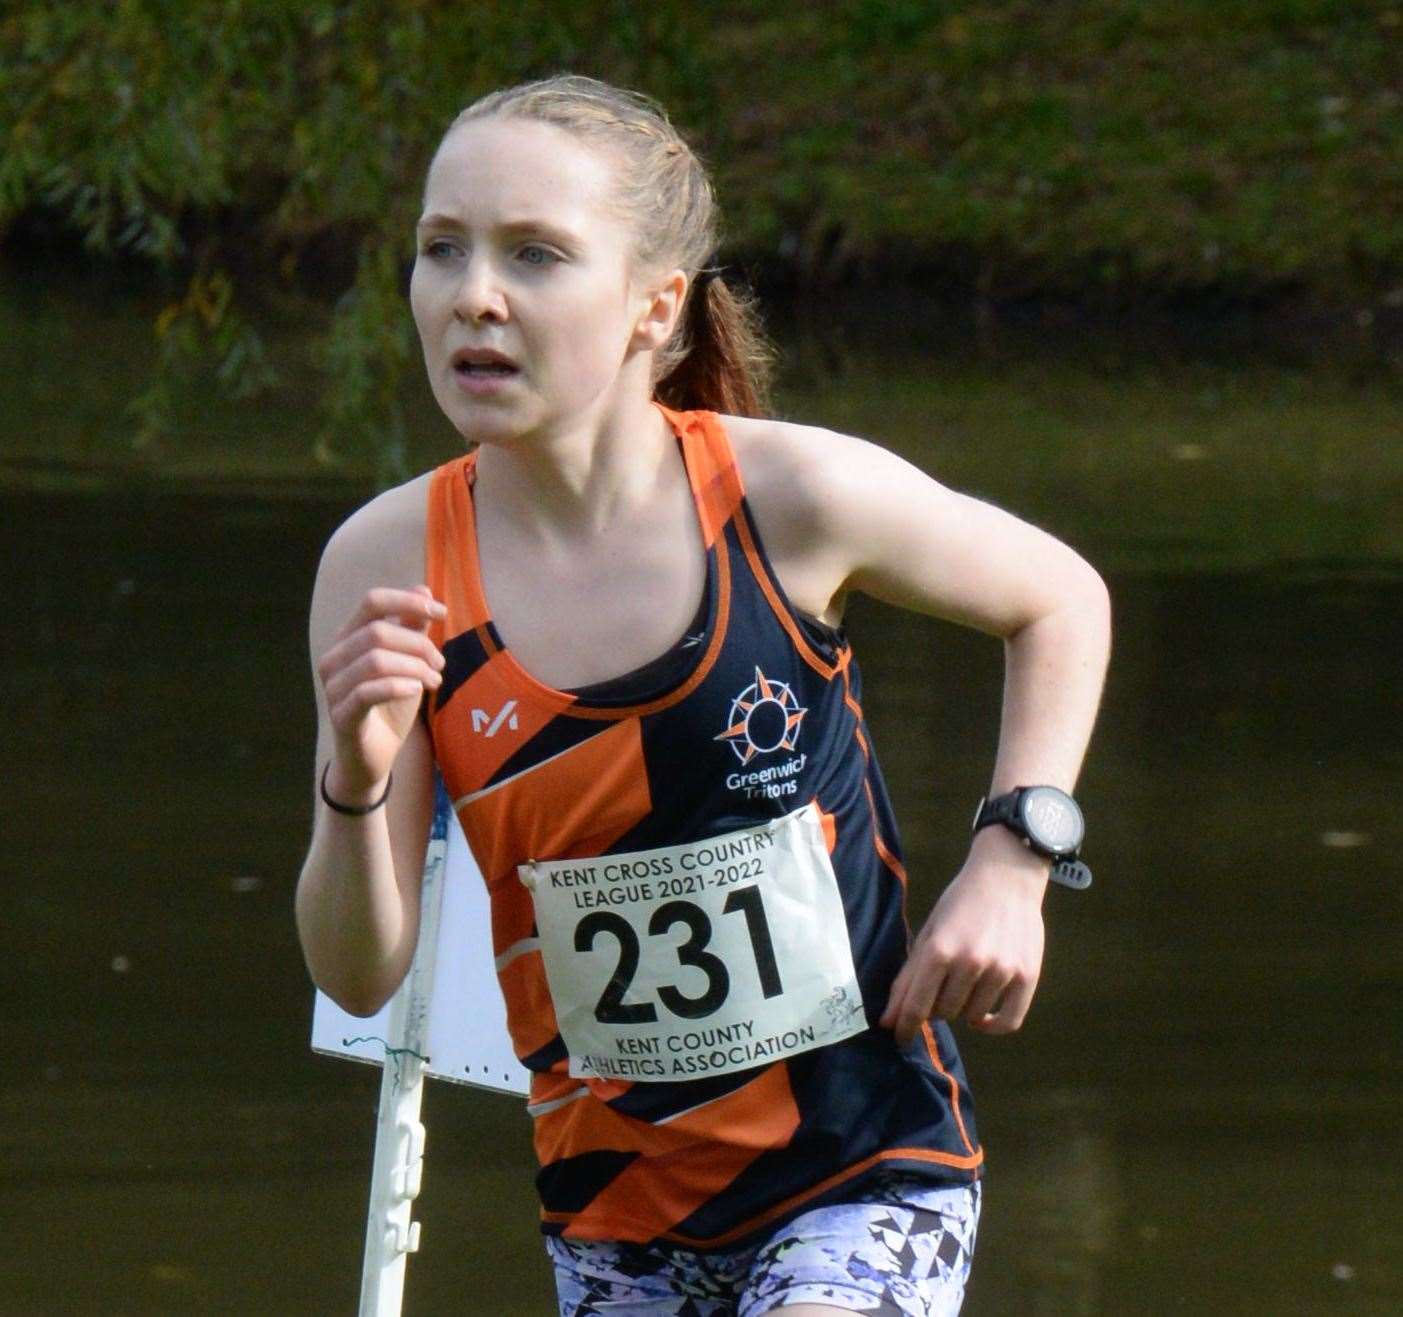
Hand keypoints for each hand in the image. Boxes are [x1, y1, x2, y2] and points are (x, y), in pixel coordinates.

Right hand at [316, 585, 445, 799]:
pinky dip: (399, 686)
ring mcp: (333, 687)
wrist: (372, 757)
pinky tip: (417, 690)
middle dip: (419, 644)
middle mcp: (334, 658)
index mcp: (348, 638)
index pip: (372, 602)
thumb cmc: (389, 705)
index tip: (441, 612)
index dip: (407, 601)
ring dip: (414, 667)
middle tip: (440, 664)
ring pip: (375, 660)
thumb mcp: (407, 662)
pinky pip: (368, 692)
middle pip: (378, 632)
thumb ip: (412, 627)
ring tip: (435, 681)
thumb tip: (423, 589)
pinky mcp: (341, 715)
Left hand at [879, 831, 1046, 1041]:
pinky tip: (982, 1017)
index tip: (898, 1038)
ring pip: (972, 1016)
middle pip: (943, 1013)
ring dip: (963, 1008)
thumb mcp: (929, 932)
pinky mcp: (1026, 975)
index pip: (916, 1005)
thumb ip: (909, 976)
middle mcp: (970, 962)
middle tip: (941, 985)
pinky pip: (1008, 1022)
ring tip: (965, 983)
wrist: (1007, 876)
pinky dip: (991, 1025)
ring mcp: (1001, 970)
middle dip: (936, 1006)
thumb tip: (889, 1020)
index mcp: (939, 949)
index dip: (904, 1027)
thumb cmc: (960, 903)